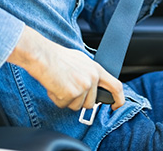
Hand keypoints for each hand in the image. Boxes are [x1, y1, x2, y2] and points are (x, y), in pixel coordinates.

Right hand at [7, 26, 124, 110]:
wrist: (43, 56)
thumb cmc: (58, 57)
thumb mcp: (81, 61)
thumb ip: (90, 73)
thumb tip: (93, 84)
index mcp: (96, 69)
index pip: (116, 87)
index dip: (118, 99)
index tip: (115, 106)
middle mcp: (92, 78)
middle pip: (91, 103)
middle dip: (79, 101)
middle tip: (68, 89)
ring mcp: (83, 87)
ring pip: (77, 106)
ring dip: (67, 100)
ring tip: (60, 85)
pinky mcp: (71, 94)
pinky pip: (64, 105)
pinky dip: (57, 99)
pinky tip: (54, 87)